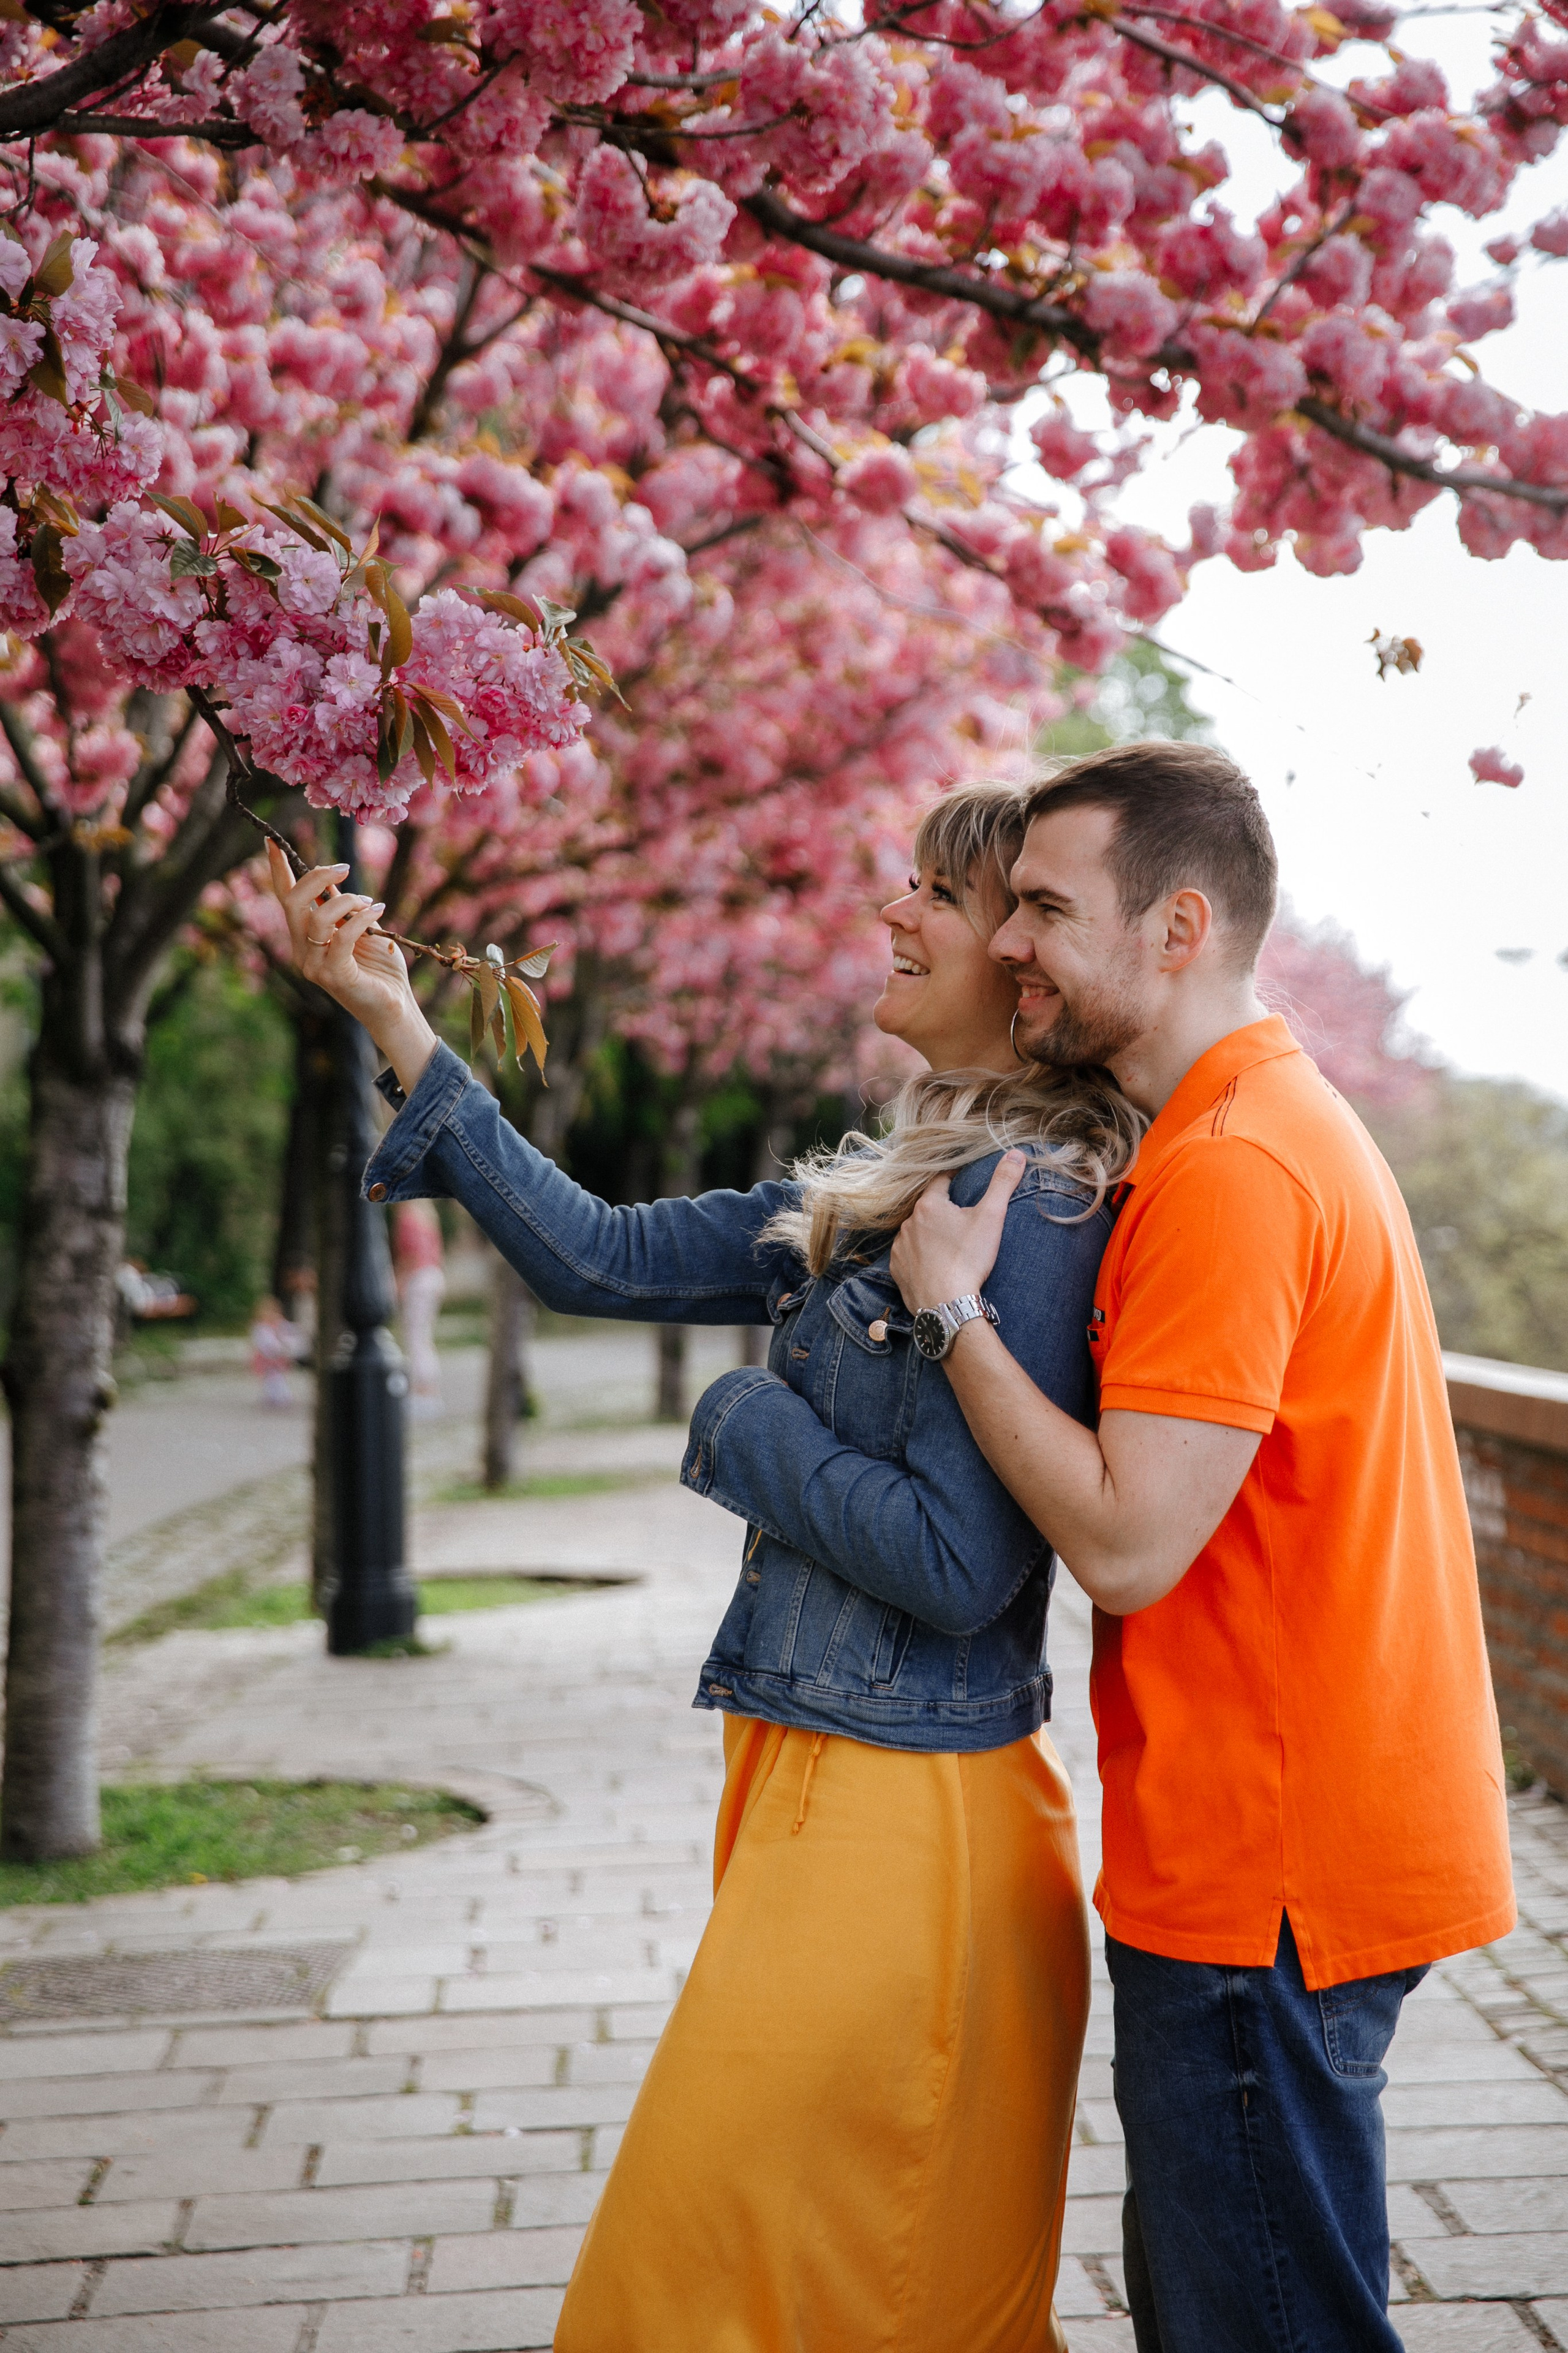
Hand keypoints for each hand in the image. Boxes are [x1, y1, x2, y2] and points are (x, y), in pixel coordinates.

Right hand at [268, 840, 437, 1092]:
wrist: (396, 1009)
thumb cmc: (380, 970)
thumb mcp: (361, 930)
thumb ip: (343, 910)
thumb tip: (332, 881)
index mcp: (304, 940)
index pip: (285, 900)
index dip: (278, 870)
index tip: (272, 841)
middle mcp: (302, 953)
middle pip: (293, 902)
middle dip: (318, 877)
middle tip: (346, 868)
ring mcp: (315, 966)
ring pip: (317, 917)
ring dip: (347, 900)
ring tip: (370, 903)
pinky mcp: (334, 976)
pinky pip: (342, 936)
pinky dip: (361, 918)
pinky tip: (378, 911)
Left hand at [889, 1149, 1025, 1311]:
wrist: (946, 1304)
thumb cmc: (968, 1259)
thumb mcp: (991, 1217)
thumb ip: (1003, 1183)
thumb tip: (1016, 1154)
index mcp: (929, 1204)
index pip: (941, 1180)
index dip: (955, 1177)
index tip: (965, 1178)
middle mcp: (909, 1222)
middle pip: (928, 1206)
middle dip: (943, 1208)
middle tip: (961, 1216)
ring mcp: (900, 1246)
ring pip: (916, 1230)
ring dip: (929, 1232)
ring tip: (948, 1241)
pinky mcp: (897, 1268)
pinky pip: (908, 1254)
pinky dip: (919, 1254)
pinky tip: (934, 1261)